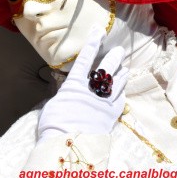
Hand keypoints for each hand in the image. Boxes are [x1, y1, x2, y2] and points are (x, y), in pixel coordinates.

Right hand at [37, 25, 127, 141]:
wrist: (70, 146)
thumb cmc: (54, 126)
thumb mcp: (52, 106)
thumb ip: (61, 96)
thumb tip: (63, 90)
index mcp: (74, 86)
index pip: (84, 60)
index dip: (92, 44)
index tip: (98, 32)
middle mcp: (91, 91)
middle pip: (106, 70)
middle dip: (113, 58)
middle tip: (119, 50)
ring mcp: (103, 103)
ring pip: (116, 84)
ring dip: (121, 75)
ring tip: (124, 68)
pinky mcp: (110, 117)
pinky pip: (119, 101)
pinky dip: (121, 94)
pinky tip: (123, 90)